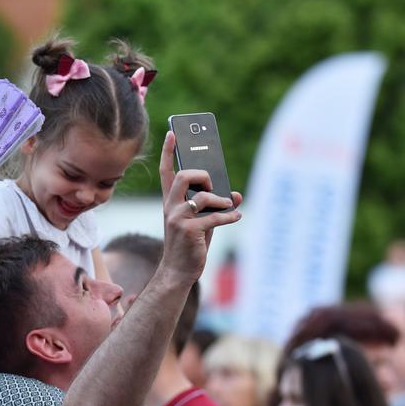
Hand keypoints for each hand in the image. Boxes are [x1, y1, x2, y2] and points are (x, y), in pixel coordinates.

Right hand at [158, 131, 241, 283]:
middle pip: (183, 176)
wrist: (178, 272)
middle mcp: (170, 207)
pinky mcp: (188, 230)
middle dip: (203, 175)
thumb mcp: (200, 221)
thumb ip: (215, 206)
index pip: (166, 172)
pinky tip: (238, 216)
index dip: (169, 152)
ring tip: (229, 205)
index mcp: (170, 202)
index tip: (173, 133)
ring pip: (203, 196)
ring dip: (221, 200)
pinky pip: (215, 217)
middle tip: (213, 186)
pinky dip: (230, 216)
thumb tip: (236, 195)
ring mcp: (177, 218)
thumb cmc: (190, 245)